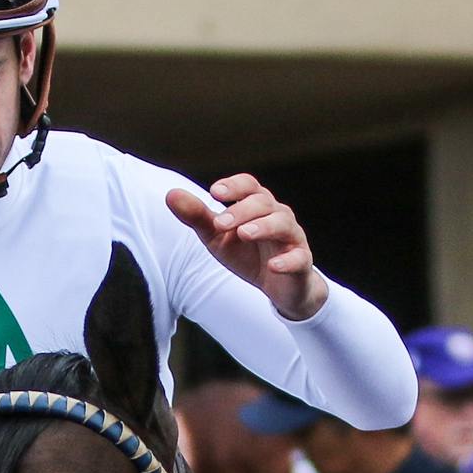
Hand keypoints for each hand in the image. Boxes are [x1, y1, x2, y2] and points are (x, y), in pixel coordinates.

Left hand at [164, 174, 327, 320]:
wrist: (278, 286)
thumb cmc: (247, 254)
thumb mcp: (217, 237)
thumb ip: (197, 216)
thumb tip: (170, 194)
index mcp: (257, 205)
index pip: (249, 186)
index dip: (234, 186)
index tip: (215, 192)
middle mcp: (277, 215)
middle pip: (262, 203)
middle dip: (241, 210)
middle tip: (220, 223)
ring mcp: (292, 238)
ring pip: (282, 224)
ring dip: (263, 227)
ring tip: (244, 233)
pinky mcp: (302, 263)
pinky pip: (299, 259)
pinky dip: (287, 261)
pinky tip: (272, 266)